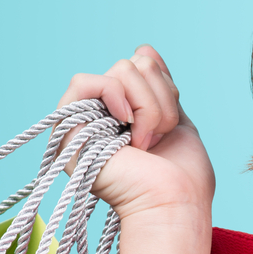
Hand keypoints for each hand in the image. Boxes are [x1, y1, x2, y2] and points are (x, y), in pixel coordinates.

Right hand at [59, 45, 214, 221]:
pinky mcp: (69, 130)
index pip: (143, 64)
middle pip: (134, 63)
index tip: (170, 124)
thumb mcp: (177, 121)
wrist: (174, 206)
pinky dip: (115, 97)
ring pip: (121, 69)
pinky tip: (125, 125)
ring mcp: (85, 121)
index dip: (165, 87)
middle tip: (158, 138)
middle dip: (160, 99)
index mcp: (126, 113)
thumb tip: (143, 48)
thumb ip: (161, 88)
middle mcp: (102, 114)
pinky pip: (86, 81)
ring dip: (148, 107)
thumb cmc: (183, 180)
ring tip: (146, 143)